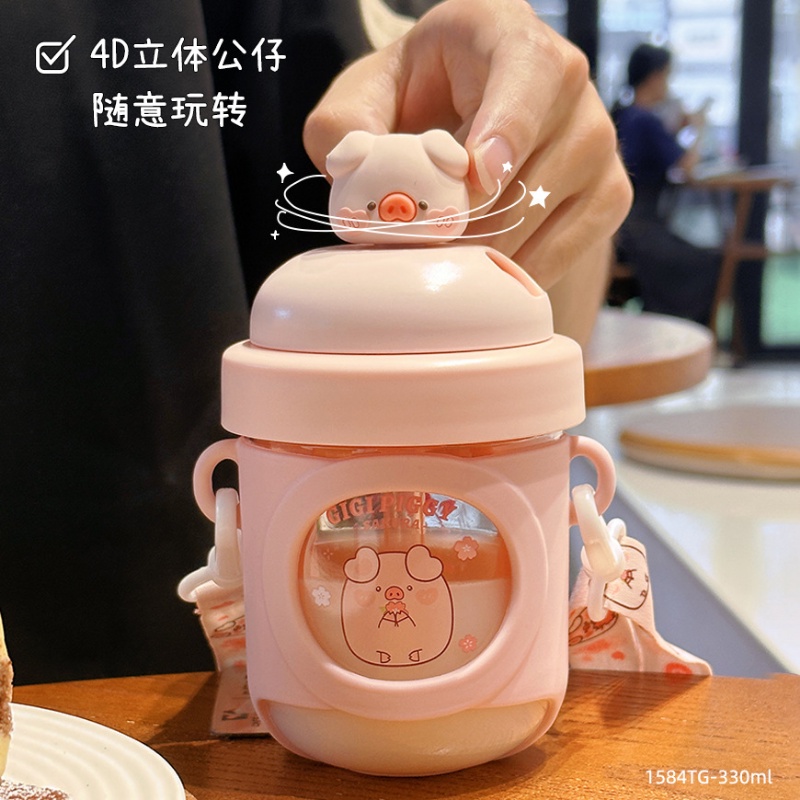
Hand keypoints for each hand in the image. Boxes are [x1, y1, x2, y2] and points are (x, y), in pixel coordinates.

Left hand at [303, 0, 631, 342]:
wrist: (466, 128)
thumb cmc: (416, 105)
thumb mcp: (366, 98)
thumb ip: (346, 126)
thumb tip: (355, 169)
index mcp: (509, 37)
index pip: (528, 76)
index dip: (505, 130)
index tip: (477, 177)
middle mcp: (569, 82)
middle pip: (537, 163)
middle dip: (472, 219)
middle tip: (423, 248)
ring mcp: (597, 140)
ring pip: (547, 213)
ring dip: (487, 250)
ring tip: (443, 259)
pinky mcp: (609, 193)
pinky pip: (568, 250)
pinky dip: (518, 272)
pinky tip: (482, 273)